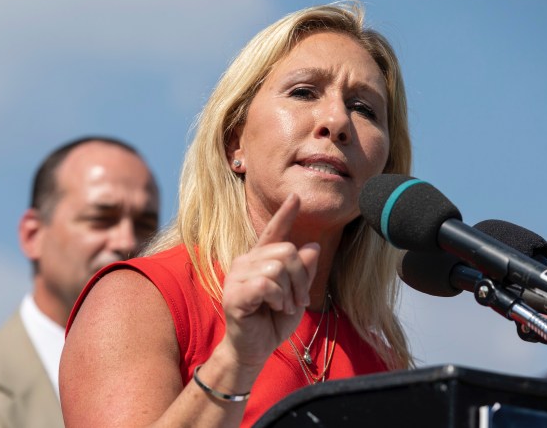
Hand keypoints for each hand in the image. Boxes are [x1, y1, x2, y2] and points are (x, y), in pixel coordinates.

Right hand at [220, 193, 320, 368]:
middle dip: (300, 277)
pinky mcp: (234, 293)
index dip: (285, 214)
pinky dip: (278, 298)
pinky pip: (266, 284)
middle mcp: (246, 262)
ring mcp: (237, 276)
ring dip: (290, 291)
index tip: (296, 197)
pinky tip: (274, 308)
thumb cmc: (273, 322)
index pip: (274, 232)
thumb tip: (312, 247)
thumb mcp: (297, 295)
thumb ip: (304, 272)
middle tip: (298, 300)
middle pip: (286, 251)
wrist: (254, 350)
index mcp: (261, 260)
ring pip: (277, 266)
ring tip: (284, 306)